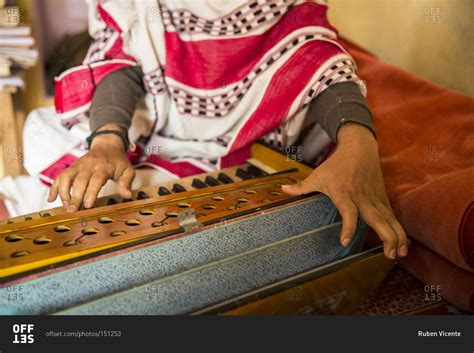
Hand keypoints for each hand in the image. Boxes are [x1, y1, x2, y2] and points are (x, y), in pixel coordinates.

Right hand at [47, 124, 134, 211]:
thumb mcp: (128, 171)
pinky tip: (51, 199)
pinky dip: (54, 187)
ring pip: (66, 177)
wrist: (107, 145)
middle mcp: (89, 165)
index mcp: (104, 166)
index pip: (97, 179)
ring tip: (65, 206)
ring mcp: (79, 165)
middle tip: (72, 211)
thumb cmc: (118, 162)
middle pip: (80, 180)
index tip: (87, 205)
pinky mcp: (72, 167)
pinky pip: (60, 176)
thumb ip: (126, 183)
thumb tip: (127, 196)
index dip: (91, 192)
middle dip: (75, 196)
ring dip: (63, 192)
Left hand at [282, 123, 407, 259]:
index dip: (348, 227)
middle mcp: (362, 197)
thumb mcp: (317, 175)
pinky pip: (392, 216)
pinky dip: (399, 230)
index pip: (348, 212)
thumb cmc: (336, 164)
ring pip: (389, 219)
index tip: (345, 242)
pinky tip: (403, 245)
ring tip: (399, 255)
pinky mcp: (383, 198)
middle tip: (388, 255)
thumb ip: (301, 186)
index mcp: (344, 193)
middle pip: (377, 218)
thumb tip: (282, 190)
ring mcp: (375, 197)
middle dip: (385, 236)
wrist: (359, 147)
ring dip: (397, 236)